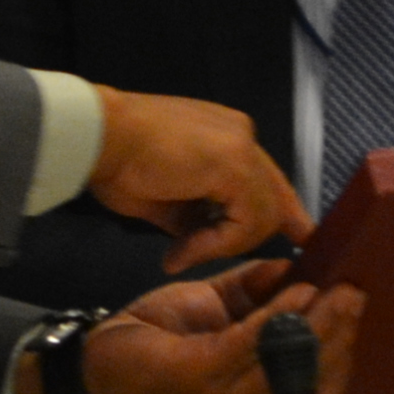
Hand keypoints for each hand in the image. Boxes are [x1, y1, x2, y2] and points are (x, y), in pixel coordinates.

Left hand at [79, 260, 393, 393]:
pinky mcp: (202, 378)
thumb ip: (269, 294)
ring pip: (294, 363)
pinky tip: (297, 290)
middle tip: (365, 295)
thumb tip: (311, 271)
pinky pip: (253, 344)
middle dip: (350, 338)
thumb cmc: (166, 335)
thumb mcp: (228, 309)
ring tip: (340, 288)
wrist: (100, 352)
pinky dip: (280, 315)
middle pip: (324, 382)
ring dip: (323, 323)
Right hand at [83, 87, 311, 271]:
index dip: (282, 213)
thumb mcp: (164, 199)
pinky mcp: (236, 163)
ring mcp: (243, 146)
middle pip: (275, 196)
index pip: (265, 180)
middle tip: (215, 258)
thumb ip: (194, 216)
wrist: (96, 134)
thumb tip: (201, 240)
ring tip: (181, 252)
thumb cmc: (116, 160)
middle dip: (258, 237)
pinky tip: (187, 248)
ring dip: (223, 244)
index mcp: (227, 137)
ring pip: (264, 214)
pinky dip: (219, 243)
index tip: (298, 237)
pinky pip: (246, 220)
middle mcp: (242, 135)